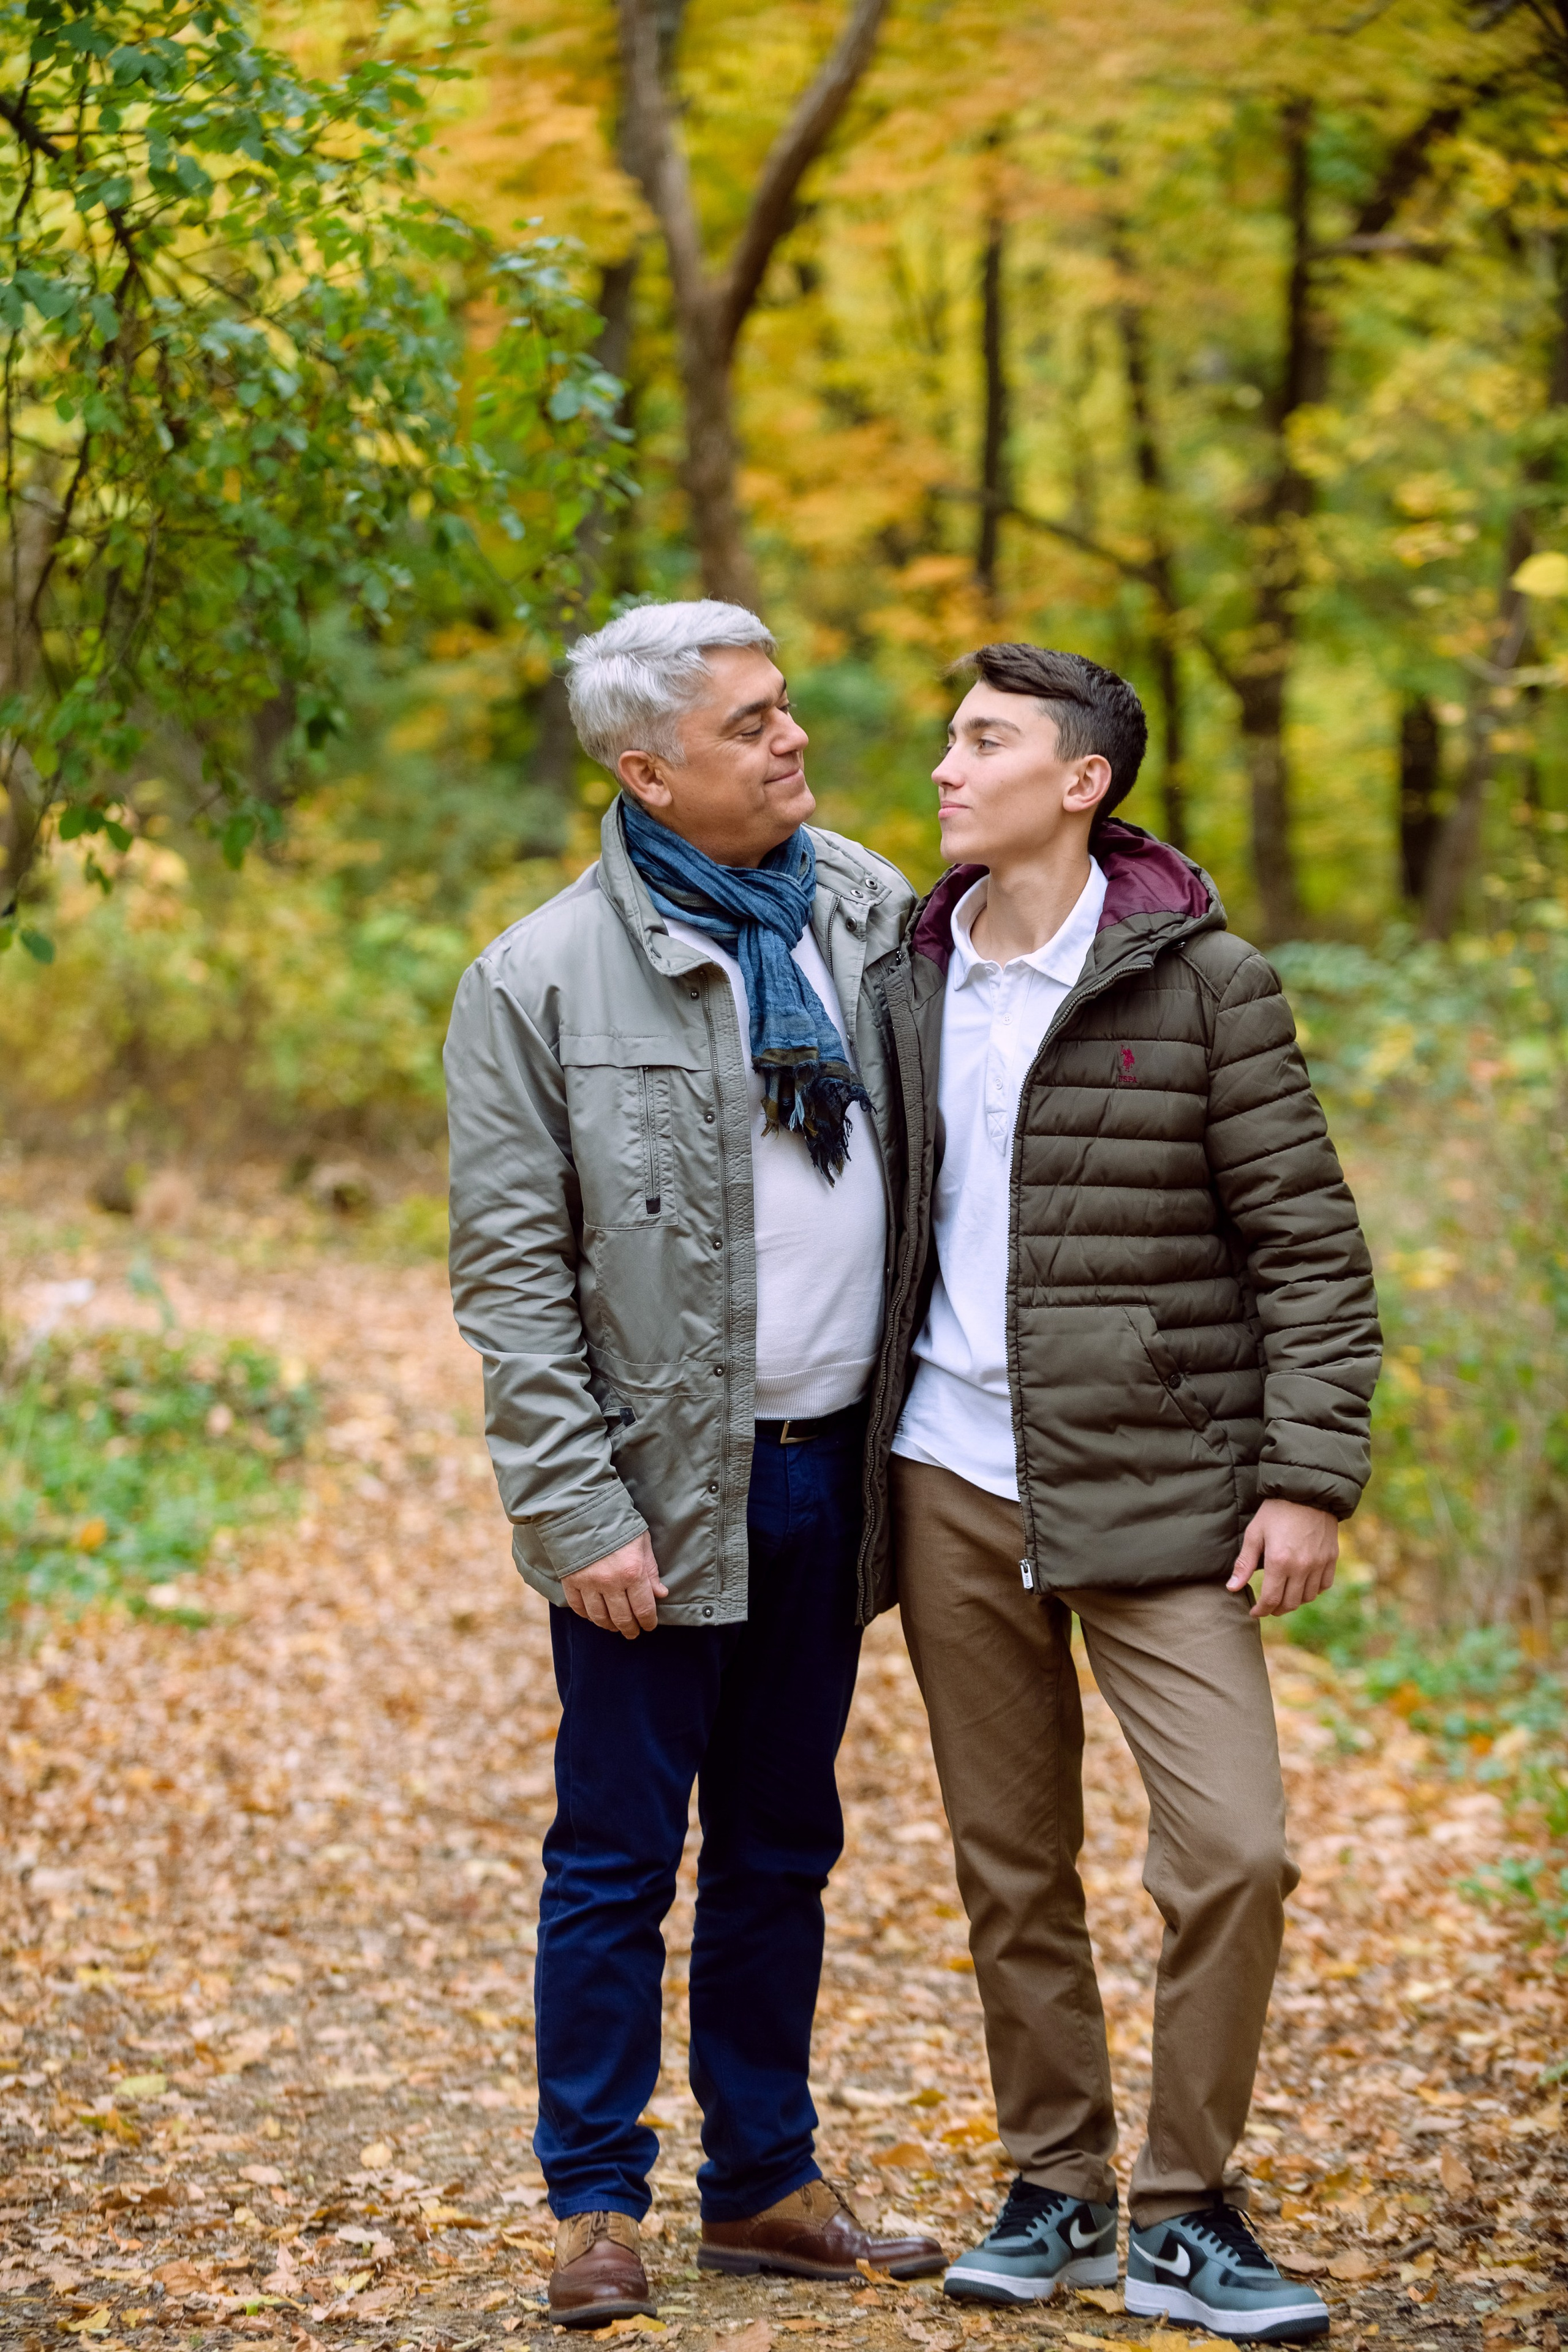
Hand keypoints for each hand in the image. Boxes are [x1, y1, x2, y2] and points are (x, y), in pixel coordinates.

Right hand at [561, 1531, 668, 1637]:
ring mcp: (588, 1584)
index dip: (648, 1622)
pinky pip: (578, 1608)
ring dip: (609, 1625)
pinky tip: (594, 1615)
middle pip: (622, 1618)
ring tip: (614, 1626)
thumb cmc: (618, 1523)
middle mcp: (610, 1582)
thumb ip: (651, 1570)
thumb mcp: (642, 1542)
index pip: (644, 1609)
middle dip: (630, 1629)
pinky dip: (587, 1615)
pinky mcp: (570, 1581)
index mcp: (632, 1572)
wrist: (583, 1509)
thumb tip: (660, 1594)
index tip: (649, 1626)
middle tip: (633, 1632)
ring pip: (599, 1617)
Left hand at [1227, 1499, 1337, 1619]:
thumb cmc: (1276, 1511)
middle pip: (1290, 1603)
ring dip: (1295, 1601)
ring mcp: (1319, 1564)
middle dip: (1276, 1609)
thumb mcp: (1255, 1533)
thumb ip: (1245, 1564)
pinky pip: (1324, 1585)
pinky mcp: (1331, 1558)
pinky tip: (1303, 1585)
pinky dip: (1313, 1590)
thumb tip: (1232, 1588)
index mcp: (1279, 1562)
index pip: (1271, 1600)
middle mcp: (1302, 1567)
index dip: (1261, 1610)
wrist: (1307, 1492)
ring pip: (1308, 1597)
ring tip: (1284, 1596)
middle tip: (1268, 1607)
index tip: (1255, 1612)